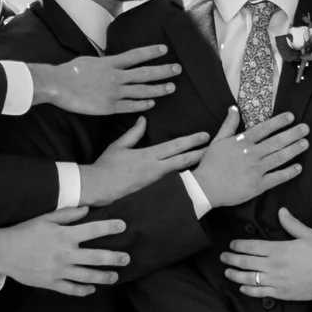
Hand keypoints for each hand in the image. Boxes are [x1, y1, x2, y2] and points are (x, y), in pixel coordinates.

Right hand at [0, 207, 130, 296]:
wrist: (3, 252)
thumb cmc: (24, 232)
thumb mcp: (44, 218)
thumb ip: (67, 214)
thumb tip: (87, 210)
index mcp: (64, 235)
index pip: (93, 230)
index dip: (110, 227)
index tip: (123, 226)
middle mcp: (65, 254)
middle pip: (96, 257)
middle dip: (114, 258)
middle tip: (127, 258)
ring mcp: (59, 271)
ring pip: (87, 276)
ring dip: (103, 276)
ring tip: (114, 276)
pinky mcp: (51, 283)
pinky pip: (71, 289)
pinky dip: (83, 290)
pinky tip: (92, 289)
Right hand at [30, 44, 179, 114]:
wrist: (58, 85)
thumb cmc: (70, 72)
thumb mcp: (89, 60)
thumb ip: (104, 62)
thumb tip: (111, 61)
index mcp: (110, 63)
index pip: (136, 55)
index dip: (151, 52)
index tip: (164, 50)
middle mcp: (116, 76)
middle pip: (145, 73)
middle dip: (163, 71)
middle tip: (177, 69)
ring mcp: (114, 92)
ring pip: (142, 90)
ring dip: (158, 89)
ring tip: (171, 88)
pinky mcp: (109, 107)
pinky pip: (131, 106)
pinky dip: (143, 105)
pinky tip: (152, 104)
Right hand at [79, 116, 208, 204]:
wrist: (98, 188)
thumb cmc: (106, 166)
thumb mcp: (119, 146)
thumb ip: (133, 133)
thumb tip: (143, 120)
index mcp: (148, 156)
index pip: (174, 146)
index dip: (191, 141)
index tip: (204, 136)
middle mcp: (155, 169)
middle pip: (183, 161)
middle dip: (199, 154)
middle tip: (213, 149)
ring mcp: (155, 182)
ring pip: (179, 173)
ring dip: (193, 167)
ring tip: (205, 163)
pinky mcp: (152, 191)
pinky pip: (170, 184)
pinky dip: (182, 180)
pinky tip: (190, 180)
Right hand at [189, 109, 308, 207]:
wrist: (205, 188)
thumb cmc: (210, 164)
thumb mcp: (217, 141)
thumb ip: (228, 125)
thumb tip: (234, 108)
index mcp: (242, 142)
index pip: (264, 129)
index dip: (279, 122)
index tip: (291, 116)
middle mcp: (251, 154)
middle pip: (276, 142)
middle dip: (293, 134)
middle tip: (306, 128)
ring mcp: (256, 170)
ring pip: (279, 157)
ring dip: (294, 150)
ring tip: (305, 143)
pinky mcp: (258, 185)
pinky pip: (277, 178)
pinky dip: (289, 173)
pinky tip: (298, 168)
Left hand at [222, 208, 311, 301]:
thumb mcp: (307, 234)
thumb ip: (291, 224)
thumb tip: (281, 211)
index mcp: (278, 249)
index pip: (251, 246)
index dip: (239, 245)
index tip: (232, 244)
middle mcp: (273, 265)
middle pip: (246, 262)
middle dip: (232, 259)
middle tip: (223, 257)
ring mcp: (275, 280)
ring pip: (248, 278)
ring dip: (235, 275)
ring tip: (227, 272)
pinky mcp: (280, 293)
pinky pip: (260, 292)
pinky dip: (248, 290)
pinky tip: (242, 288)